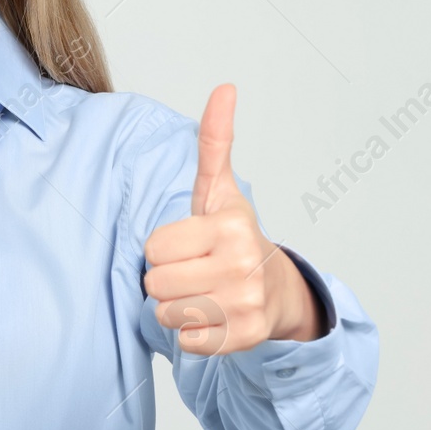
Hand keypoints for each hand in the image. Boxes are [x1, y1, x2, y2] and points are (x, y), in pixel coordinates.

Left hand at [143, 84, 319, 354]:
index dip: (164, 249)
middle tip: (195, 272)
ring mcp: (245, 303)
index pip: (153, 248)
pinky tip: (214, 318)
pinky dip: (194, 334)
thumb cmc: (233, 238)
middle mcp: (241, 264)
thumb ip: (214, 141)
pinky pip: (187, 341)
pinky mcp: (244, 338)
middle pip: (156, 284)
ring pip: (168, 314)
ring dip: (177, 308)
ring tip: (204, 294)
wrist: (277, 290)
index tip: (190, 246)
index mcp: (229, 226)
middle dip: (167, 280)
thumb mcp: (219, 190)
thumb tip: (224, 87)